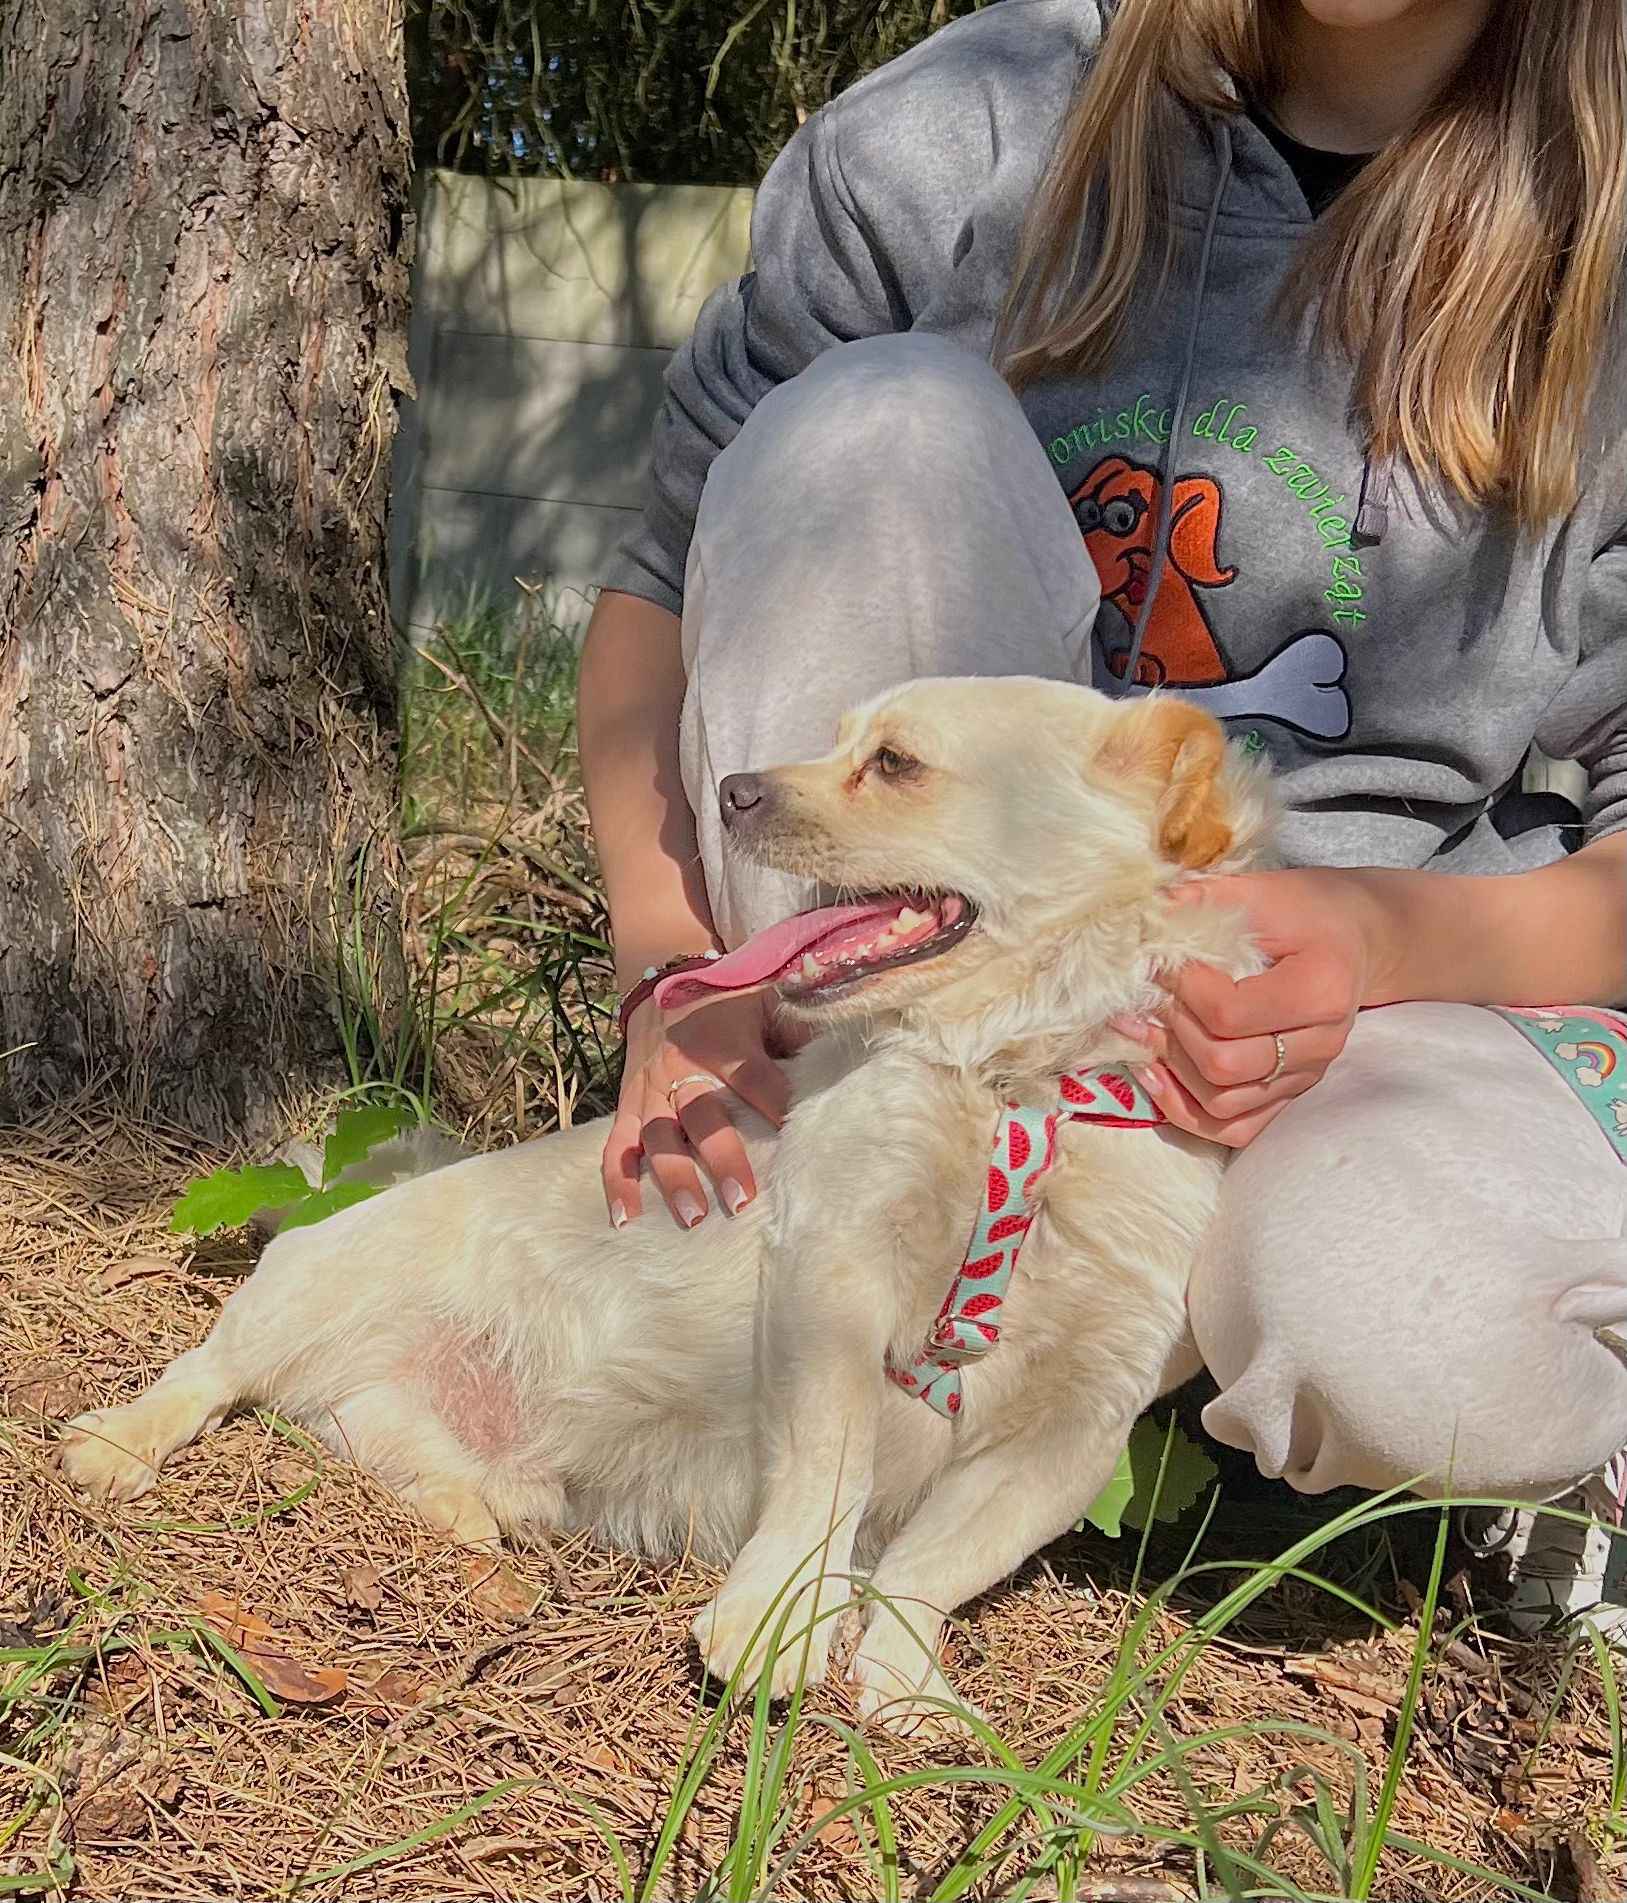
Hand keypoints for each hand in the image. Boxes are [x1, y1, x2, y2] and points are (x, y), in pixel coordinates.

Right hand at [602, 989, 792, 1229]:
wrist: (661, 987)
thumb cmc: (727, 1003)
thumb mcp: (764, 1002)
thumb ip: (797, 1030)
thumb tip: (838, 1061)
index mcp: (720, 1041)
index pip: (753, 1077)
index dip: (777, 1105)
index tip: (800, 1140)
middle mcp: (681, 1068)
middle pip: (702, 1116)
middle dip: (721, 1157)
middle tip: (742, 1199)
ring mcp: (650, 1091)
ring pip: (658, 1137)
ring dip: (674, 1177)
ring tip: (693, 1217)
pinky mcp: (628, 1106)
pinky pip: (617, 1146)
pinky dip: (618, 1182)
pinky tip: (626, 1218)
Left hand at [1118, 869, 1400, 1148]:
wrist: (1358, 940)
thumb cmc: (1311, 911)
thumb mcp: (1264, 892)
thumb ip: (1207, 900)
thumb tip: (1144, 914)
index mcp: (1320, 991)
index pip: (1228, 1012)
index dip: (1180, 989)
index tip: (1160, 961)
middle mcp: (1319, 1045)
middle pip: (1223, 1064)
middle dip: (1172, 1030)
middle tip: (1147, 996)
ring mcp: (1306, 1077)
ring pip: (1222, 1104)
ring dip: (1170, 1069)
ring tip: (1141, 1029)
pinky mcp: (1290, 1094)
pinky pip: (1234, 1129)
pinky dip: (1186, 1110)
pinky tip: (1155, 1074)